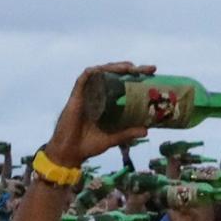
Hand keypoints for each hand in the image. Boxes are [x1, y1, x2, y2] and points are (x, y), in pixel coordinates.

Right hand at [41, 60, 155, 167]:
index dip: (136, 77)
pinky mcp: (76, 95)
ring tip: (131, 67)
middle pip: (114, 75)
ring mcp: (86, 94)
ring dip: (116, 66)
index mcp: (105, 102)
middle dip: (131, 69)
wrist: (68, 154)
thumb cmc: (87, 146)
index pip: (121, 84)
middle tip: (148, 69)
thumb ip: (127, 133)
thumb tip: (147, 131)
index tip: (152, 74)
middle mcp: (96, 94)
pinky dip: (96, 71)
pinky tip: (106, 70)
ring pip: (101, 72)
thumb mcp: (112, 138)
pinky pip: (85, 77)